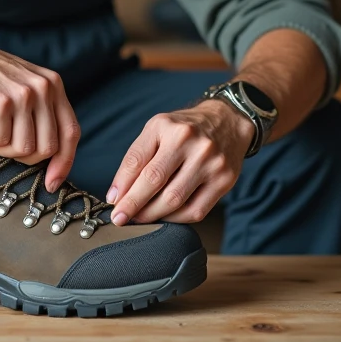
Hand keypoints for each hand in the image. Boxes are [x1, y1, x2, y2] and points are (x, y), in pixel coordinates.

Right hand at [0, 37, 79, 191]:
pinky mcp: (2, 102)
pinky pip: (2, 141)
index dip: (64, 162)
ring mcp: (24, 94)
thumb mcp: (24, 85)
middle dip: (25, 156)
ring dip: (4, 147)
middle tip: (5, 141)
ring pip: (25, 149)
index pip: (71, 132)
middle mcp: (43, 88)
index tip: (53, 181)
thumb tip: (51, 154)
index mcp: (53, 84)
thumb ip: (42, 110)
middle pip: (48, 147)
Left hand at [105, 100, 253, 225]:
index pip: (138, 160)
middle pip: (155, 181)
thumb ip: (136, 158)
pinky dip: (176, 219)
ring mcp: (211, 163)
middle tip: (120, 218)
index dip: (122, 185)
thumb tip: (117, 195)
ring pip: (175, 200)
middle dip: (133, 204)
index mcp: (169, 128)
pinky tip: (166, 216)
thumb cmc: (184, 130)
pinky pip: (196, 211)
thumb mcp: (157, 130)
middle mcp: (192, 143)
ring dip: (153, 215)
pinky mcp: (224, 181)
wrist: (228, 122)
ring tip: (141, 218)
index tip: (112, 203)